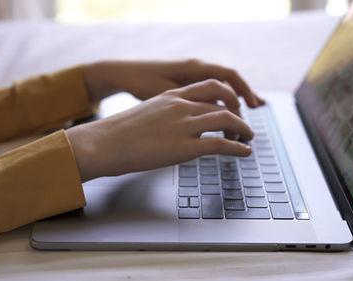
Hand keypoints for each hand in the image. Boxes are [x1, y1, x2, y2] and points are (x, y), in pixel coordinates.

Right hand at [67, 79, 253, 181]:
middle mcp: (181, 106)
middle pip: (223, 102)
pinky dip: (238, 148)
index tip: (234, 107)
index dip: (228, 95)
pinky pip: (221, 144)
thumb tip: (175, 126)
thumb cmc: (118, 133)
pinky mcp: (185, 147)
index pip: (210, 86)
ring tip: (248, 139)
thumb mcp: (147, 113)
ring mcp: (184, 125)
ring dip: (243, 129)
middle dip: (240, 113)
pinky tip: (244, 152)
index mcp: (172, 95)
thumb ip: (166, 115)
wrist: (103, 143)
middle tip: (244, 126)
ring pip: (227, 119)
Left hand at [83, 59, 264, 107]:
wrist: (122, 75)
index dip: (244, 91)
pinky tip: (220, 118)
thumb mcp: (167, 93)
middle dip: (244, 98)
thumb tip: (218, 109)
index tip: (254, 107)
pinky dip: (217, 105)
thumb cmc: (142, 82)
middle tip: (254, 114)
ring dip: (231, 103)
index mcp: (195, 68)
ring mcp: (190, 78)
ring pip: (218, 90)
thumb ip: (194, 99)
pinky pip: (206, 94)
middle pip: (228, 83)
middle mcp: (195, 69)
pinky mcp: (183, 86)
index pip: (229, 77)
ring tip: (241, 120)